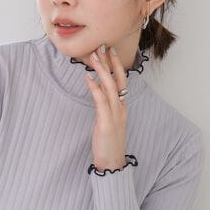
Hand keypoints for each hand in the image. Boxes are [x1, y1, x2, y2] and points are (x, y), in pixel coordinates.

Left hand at [84, 44, 127, 171]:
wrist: (112, 163)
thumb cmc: (108, 144)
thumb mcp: (108, 122)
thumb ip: (104, 107)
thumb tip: (98, 91)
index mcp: (122, 108)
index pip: (121, 82)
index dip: (116, 66)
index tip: (110, 51)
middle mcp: (121, 108)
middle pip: (118, 80)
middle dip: (110, 62)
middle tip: (102, 46)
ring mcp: (115, 115)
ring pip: (110, 87)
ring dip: (102, 70)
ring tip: (93, 56)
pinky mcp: (107, 123)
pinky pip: (101, 102)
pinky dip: (95, 88)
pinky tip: (88, 78)